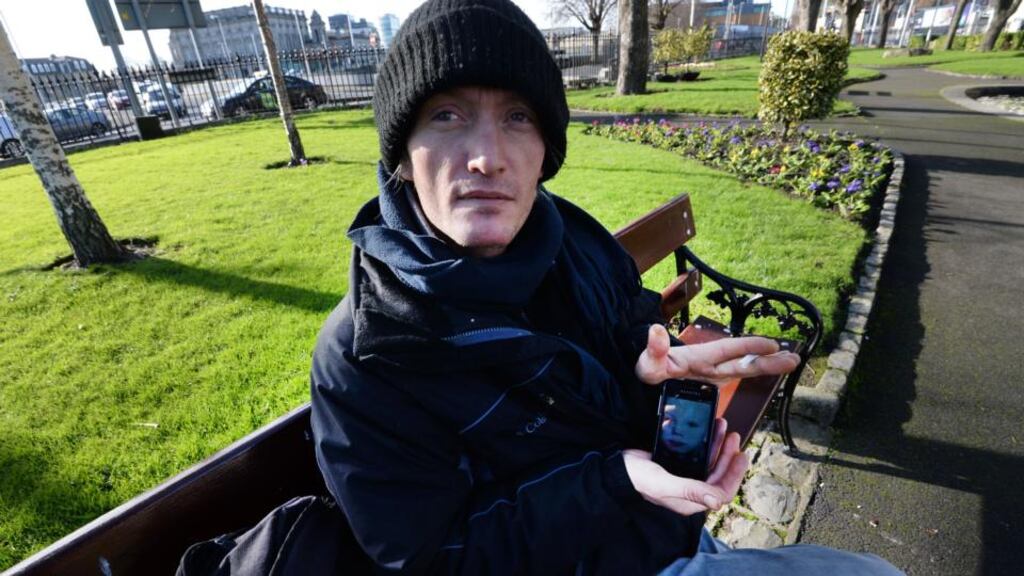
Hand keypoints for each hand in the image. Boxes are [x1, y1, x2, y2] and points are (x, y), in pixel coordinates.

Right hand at [622, 419, 747, 515]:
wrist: (619, 468)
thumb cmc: (639, 478)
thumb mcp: (665, 483)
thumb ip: (691, 491)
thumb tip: (717, 501)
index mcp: (690, 502)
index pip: (722, 492)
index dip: (734, 475)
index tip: (741, 456)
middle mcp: (691, 492)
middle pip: (719, 475)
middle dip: (728, 456)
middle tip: (733, 436)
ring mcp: (686, 479)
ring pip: (711, 464)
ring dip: (719, 447)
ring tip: (723, 429)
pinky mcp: (680, 467)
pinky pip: (700, 457)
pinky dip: (707, 444)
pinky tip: (709, 431)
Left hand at [635, 324, 800, 385]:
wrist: (641, 376)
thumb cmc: (645, 367)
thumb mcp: (647, 362)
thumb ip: (653, 349)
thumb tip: (654, 330)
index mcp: (699, 356)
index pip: (728, 350)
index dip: (749, 347)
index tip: (771, 345)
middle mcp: (710, 363)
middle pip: (743, 361)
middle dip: (767, 360)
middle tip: (794, 358)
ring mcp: (711, 373)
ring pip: (743, 369)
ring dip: (766, 367)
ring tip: (792, 363)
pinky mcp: (708, 383)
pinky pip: (733, 378)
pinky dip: (751, 376)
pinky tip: (765, 377)